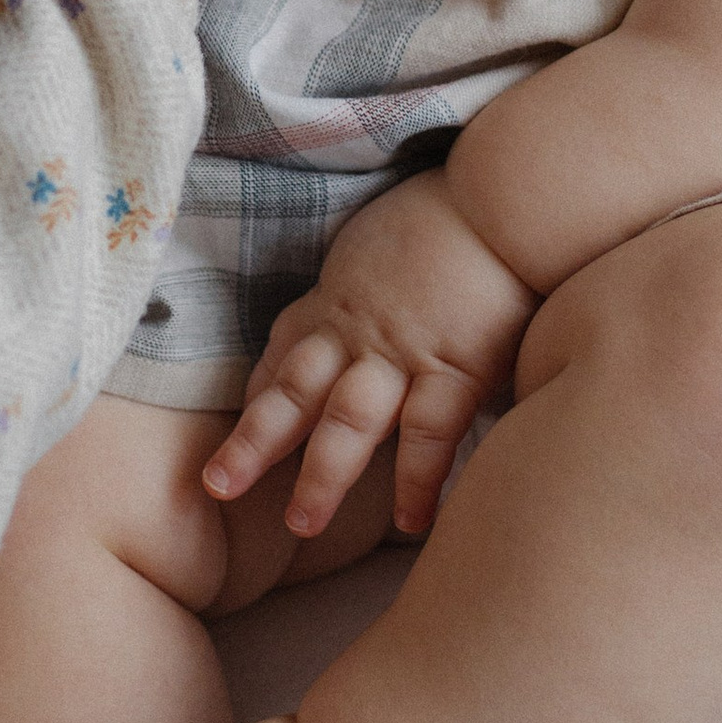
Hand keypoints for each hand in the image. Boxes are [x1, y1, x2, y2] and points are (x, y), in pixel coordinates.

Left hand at [201, 168, 537, 538]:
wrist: (503, 197)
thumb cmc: (455, 209)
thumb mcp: (389, 239)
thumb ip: (375, 284)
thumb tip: (380, 309)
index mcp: (339, 298)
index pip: (283, 353)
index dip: (257, 394)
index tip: (238, 431)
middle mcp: (356, 331)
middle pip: (292, 392)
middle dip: (253, 443)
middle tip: (217, 487)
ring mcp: (402, 353)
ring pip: (346, 422)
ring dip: (321, 475)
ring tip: (301, 525)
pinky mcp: (455, 367)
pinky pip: (428, 434)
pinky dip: (417, 479)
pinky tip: (411, 523)